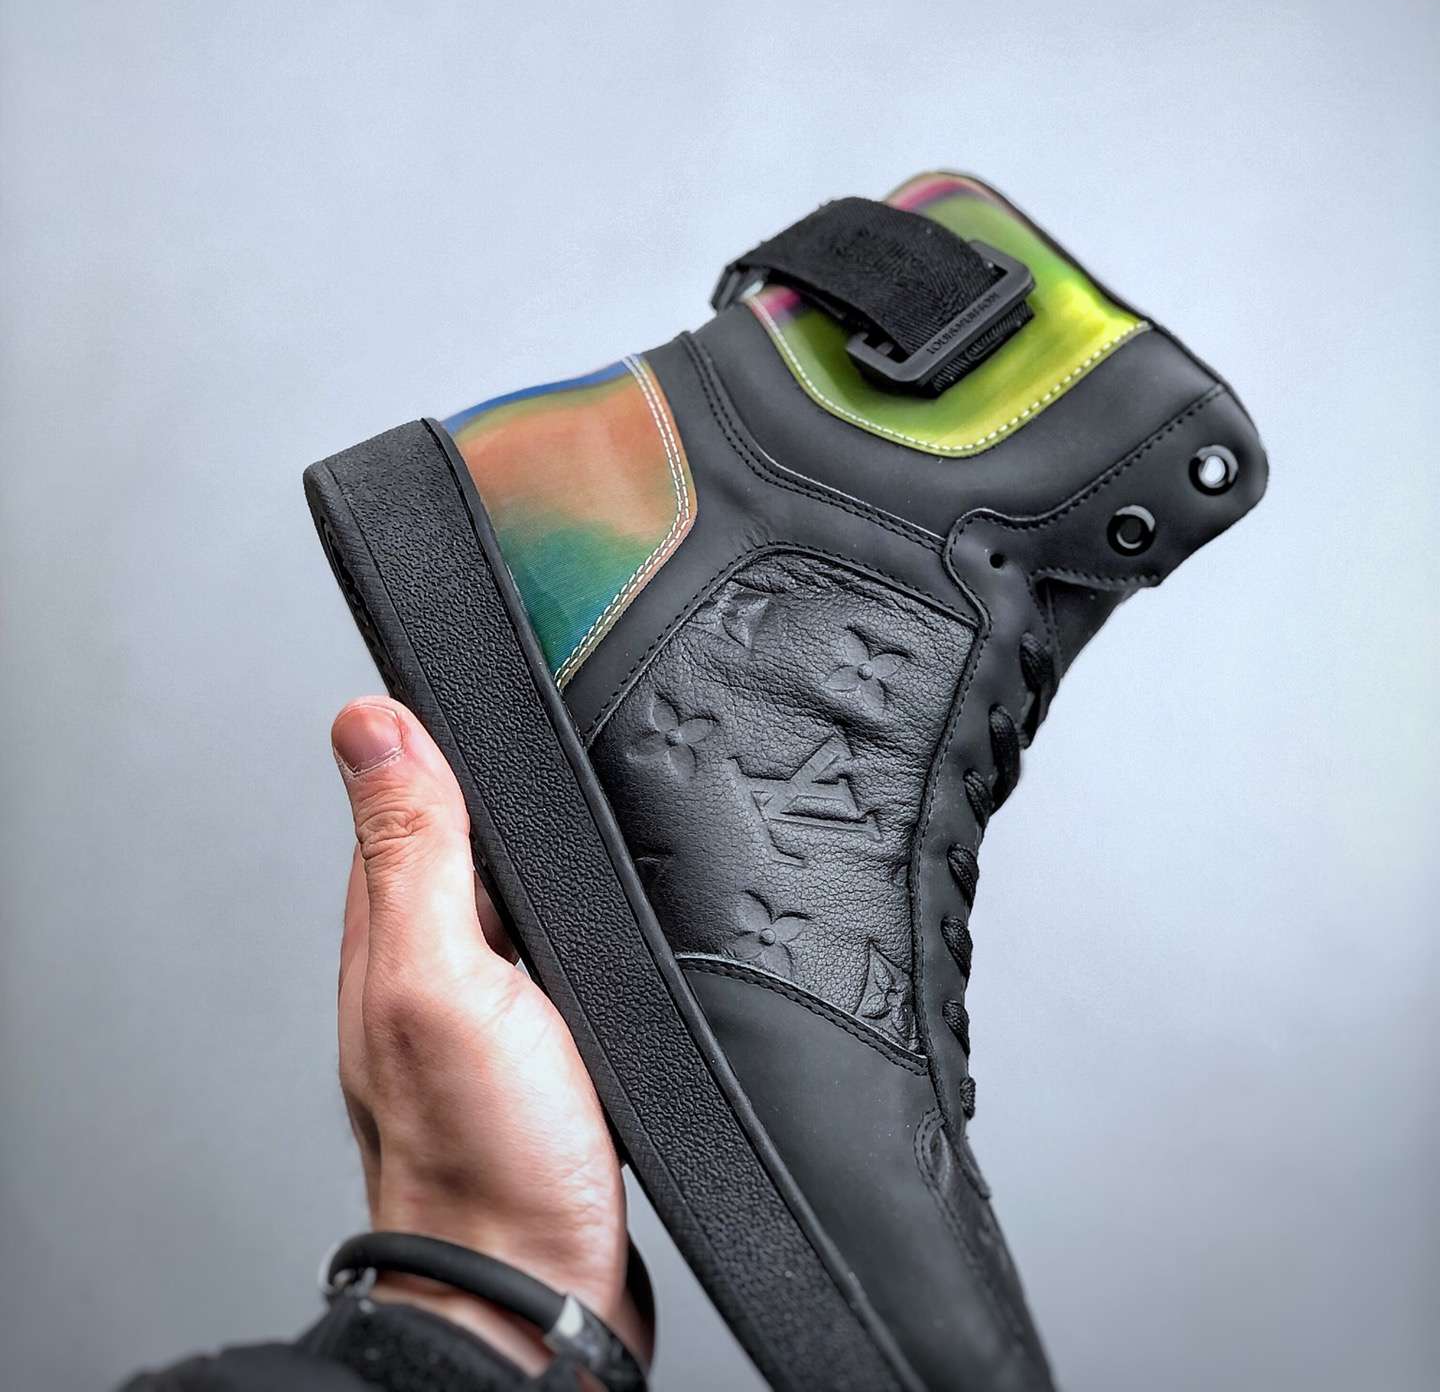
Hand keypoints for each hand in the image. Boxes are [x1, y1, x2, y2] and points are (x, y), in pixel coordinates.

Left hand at [331, 696, 652, 1374]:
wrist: (537, 1296)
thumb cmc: (487, 1161)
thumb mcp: (442, 978)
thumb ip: (414, 852)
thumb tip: (368, 720)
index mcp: (393, 931)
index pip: (406, 794)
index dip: (443, 728)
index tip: (490, 663)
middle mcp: (430, 964)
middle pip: (467, 837)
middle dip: (509, 780)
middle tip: (565, 713)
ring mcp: (488, 1011)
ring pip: (519, 893)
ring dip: (552, 848)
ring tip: (595, 793)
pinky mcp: (546, 1049)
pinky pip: (559, 951)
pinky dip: (584, 916)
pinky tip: (616, 909)